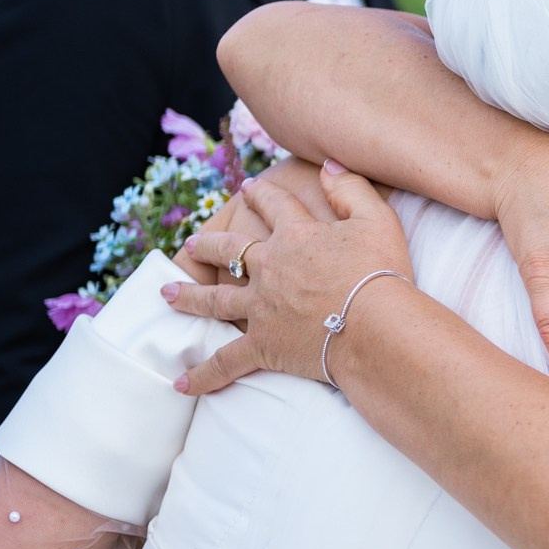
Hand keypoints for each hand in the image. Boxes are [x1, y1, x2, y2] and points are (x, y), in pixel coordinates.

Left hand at [168, 162, 412, 393]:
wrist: (376, 327)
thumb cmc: (381, 273)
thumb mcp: (376, 219)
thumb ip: (349, 187)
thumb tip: (326, 164)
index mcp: (296, 236)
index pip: (273, 207)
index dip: (260, 195)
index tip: (248, 189)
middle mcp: (269, 268)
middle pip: (230, 251)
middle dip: (209, 244)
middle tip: (192, 242)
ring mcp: (261, 308)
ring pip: (215, 300)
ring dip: (189, 295)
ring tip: (167, 293)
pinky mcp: (262, 345)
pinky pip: (225, 362)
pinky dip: (203, 374)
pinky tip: (180, 384)